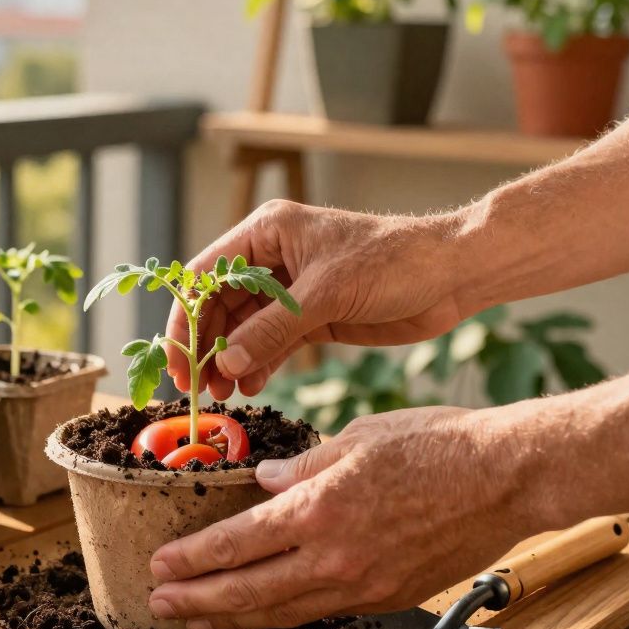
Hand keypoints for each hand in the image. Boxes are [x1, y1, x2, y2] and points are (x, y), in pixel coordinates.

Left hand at [145, 406, 542, 628]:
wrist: (506, 479)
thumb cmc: (436, 445)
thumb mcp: (357, 437)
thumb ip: (303, 464)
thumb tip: (265, 481)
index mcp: (318, 509)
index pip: (235, 543)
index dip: (192, 559)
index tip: (160, 565)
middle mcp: (334, 557)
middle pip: (248, 591)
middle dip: (197, 602)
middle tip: (159, 608)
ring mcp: (362, 585)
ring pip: (282, 613)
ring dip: (233, 619)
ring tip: (198, 623)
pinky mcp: (387, 598)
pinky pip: (322, 614)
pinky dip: (284, 618)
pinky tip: (265, 616)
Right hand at [166, 200, 465, 398]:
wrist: (450, 275)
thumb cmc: (392, 261)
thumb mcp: (326, 293)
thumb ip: (273, 330)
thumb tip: (226, 364)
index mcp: (266, 233)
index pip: (205, 276)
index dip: (186, 319)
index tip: (179, 360)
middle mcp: (271, 259)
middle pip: (218, 305)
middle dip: (206, 346)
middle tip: (198, 388)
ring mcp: (290, 290)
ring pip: (242, 329)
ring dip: (230, 360)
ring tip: (223, 395)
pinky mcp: (311, 317)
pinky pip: (270, 344)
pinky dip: (257, 365)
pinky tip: (250, 388)